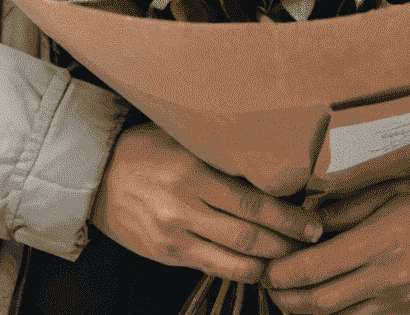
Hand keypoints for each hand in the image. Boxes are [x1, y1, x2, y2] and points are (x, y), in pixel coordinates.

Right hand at [90, 122, 323, 282]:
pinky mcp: (167, 255)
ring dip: (269, 263)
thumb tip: (269, 161)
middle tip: (312, 242)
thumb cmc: (146, 148)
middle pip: (250, 236)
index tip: (312, 223)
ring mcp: (175, 235)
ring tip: (292, 259)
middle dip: (288, 243)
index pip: (253, 203)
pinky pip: (214, 269)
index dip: (288, 218)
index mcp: (194, 171)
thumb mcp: (183, 139)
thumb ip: (221, 152)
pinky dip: (241, 271)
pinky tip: (258, 266)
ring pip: (235, 260)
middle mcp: (185, 207)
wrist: (96, 175)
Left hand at [264, 161, 409, 314]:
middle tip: (272, 287)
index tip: (267, 268)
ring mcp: (408, 304)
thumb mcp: (393, 184)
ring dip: (313, 314)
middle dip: (288, 299)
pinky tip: (338, 306)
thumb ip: (348, 207)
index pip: (314, 268)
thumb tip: (308, 219)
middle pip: (321, 303)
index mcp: (380, 240)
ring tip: (297, 299)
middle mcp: (390, 278)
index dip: (283, 273)